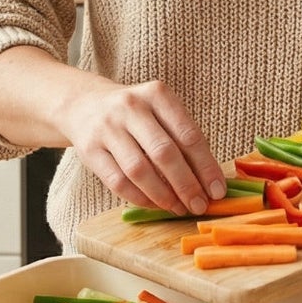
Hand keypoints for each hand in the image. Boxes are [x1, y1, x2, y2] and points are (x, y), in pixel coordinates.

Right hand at [60, 78, 225, 215]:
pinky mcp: (90, 150)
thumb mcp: (160, 111)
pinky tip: (155, 204)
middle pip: (164, 153)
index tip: (217, 190)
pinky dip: (140, 198)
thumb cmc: (136, 114)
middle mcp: (131, 107)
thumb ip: (183, 138)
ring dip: (163, 195)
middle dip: (186, 185)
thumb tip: (209, 181)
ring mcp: (107, 128)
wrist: (84, 104)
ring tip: (179, 208)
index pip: (187, 134)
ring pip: (139, 170)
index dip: (205, 166)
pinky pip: (119, 182)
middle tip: (200, 205)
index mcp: (156, 94)